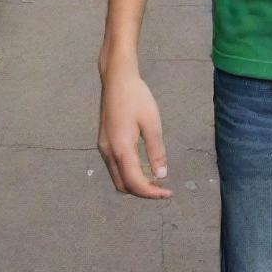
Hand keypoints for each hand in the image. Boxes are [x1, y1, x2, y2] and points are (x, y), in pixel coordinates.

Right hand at [98, 65, 170, 198]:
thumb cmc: (136, 97)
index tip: (168, 193)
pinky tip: (141, 165)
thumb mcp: (152, 123)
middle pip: (123, 185)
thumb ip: (156, 151)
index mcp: (121, 149)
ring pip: (117, 177)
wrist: (116, 78)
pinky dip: (127, 173)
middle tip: (162, 188)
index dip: (152, 193)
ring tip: (154, 179)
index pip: (135, 183)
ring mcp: (103, 147)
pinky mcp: (103, 141)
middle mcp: (108, 152)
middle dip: (142, 192)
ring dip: (134, 183)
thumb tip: (161, 175)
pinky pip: (114, 166)